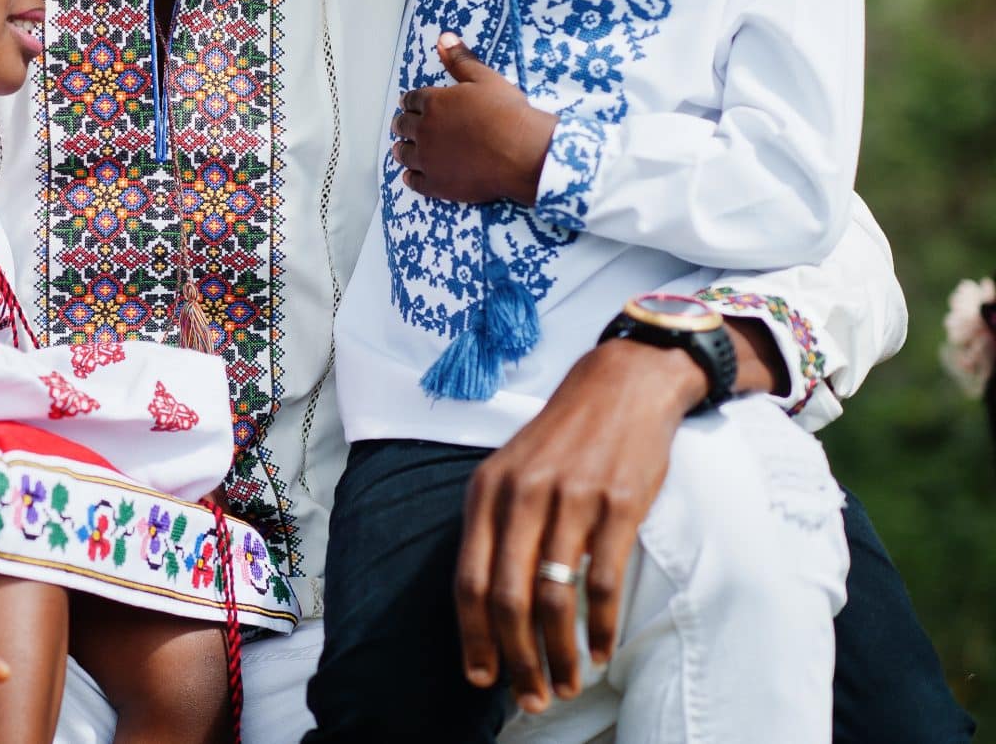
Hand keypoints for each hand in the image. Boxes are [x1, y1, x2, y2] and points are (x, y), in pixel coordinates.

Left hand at [389, 33, 555, 203]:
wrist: (521, 151)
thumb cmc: (506, 113)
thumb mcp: (484, 78)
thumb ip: (460, 59)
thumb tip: (444, 37)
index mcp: (433, 104)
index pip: (412, 100)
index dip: (409, 102)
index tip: (407, 104)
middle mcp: (424, 131)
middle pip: (403, 126)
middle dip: (402, 124)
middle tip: (402, 126)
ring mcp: (428, 159)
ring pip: (404, 154)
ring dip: (401, 150)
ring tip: (400, 150)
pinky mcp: (436, 184)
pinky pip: (415, 182)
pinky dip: (411, 178)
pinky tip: (410, 177)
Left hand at [452, 337, 703, 712]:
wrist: (619, 388)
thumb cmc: (560, 441)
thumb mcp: (509, 473)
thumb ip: (495, 530)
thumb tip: (485, 608)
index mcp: (485, 492)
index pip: (467, 580)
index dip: (473, 637)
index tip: (481, 679)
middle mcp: (520, 496)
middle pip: (507, 598)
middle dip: (517, 659)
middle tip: (532, 699)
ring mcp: (570, 500)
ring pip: (555, 597)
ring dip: (560, 653)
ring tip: (567, 683)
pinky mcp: (618, 505)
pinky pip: (603, 581)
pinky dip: (601, 626)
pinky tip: (599, 651)